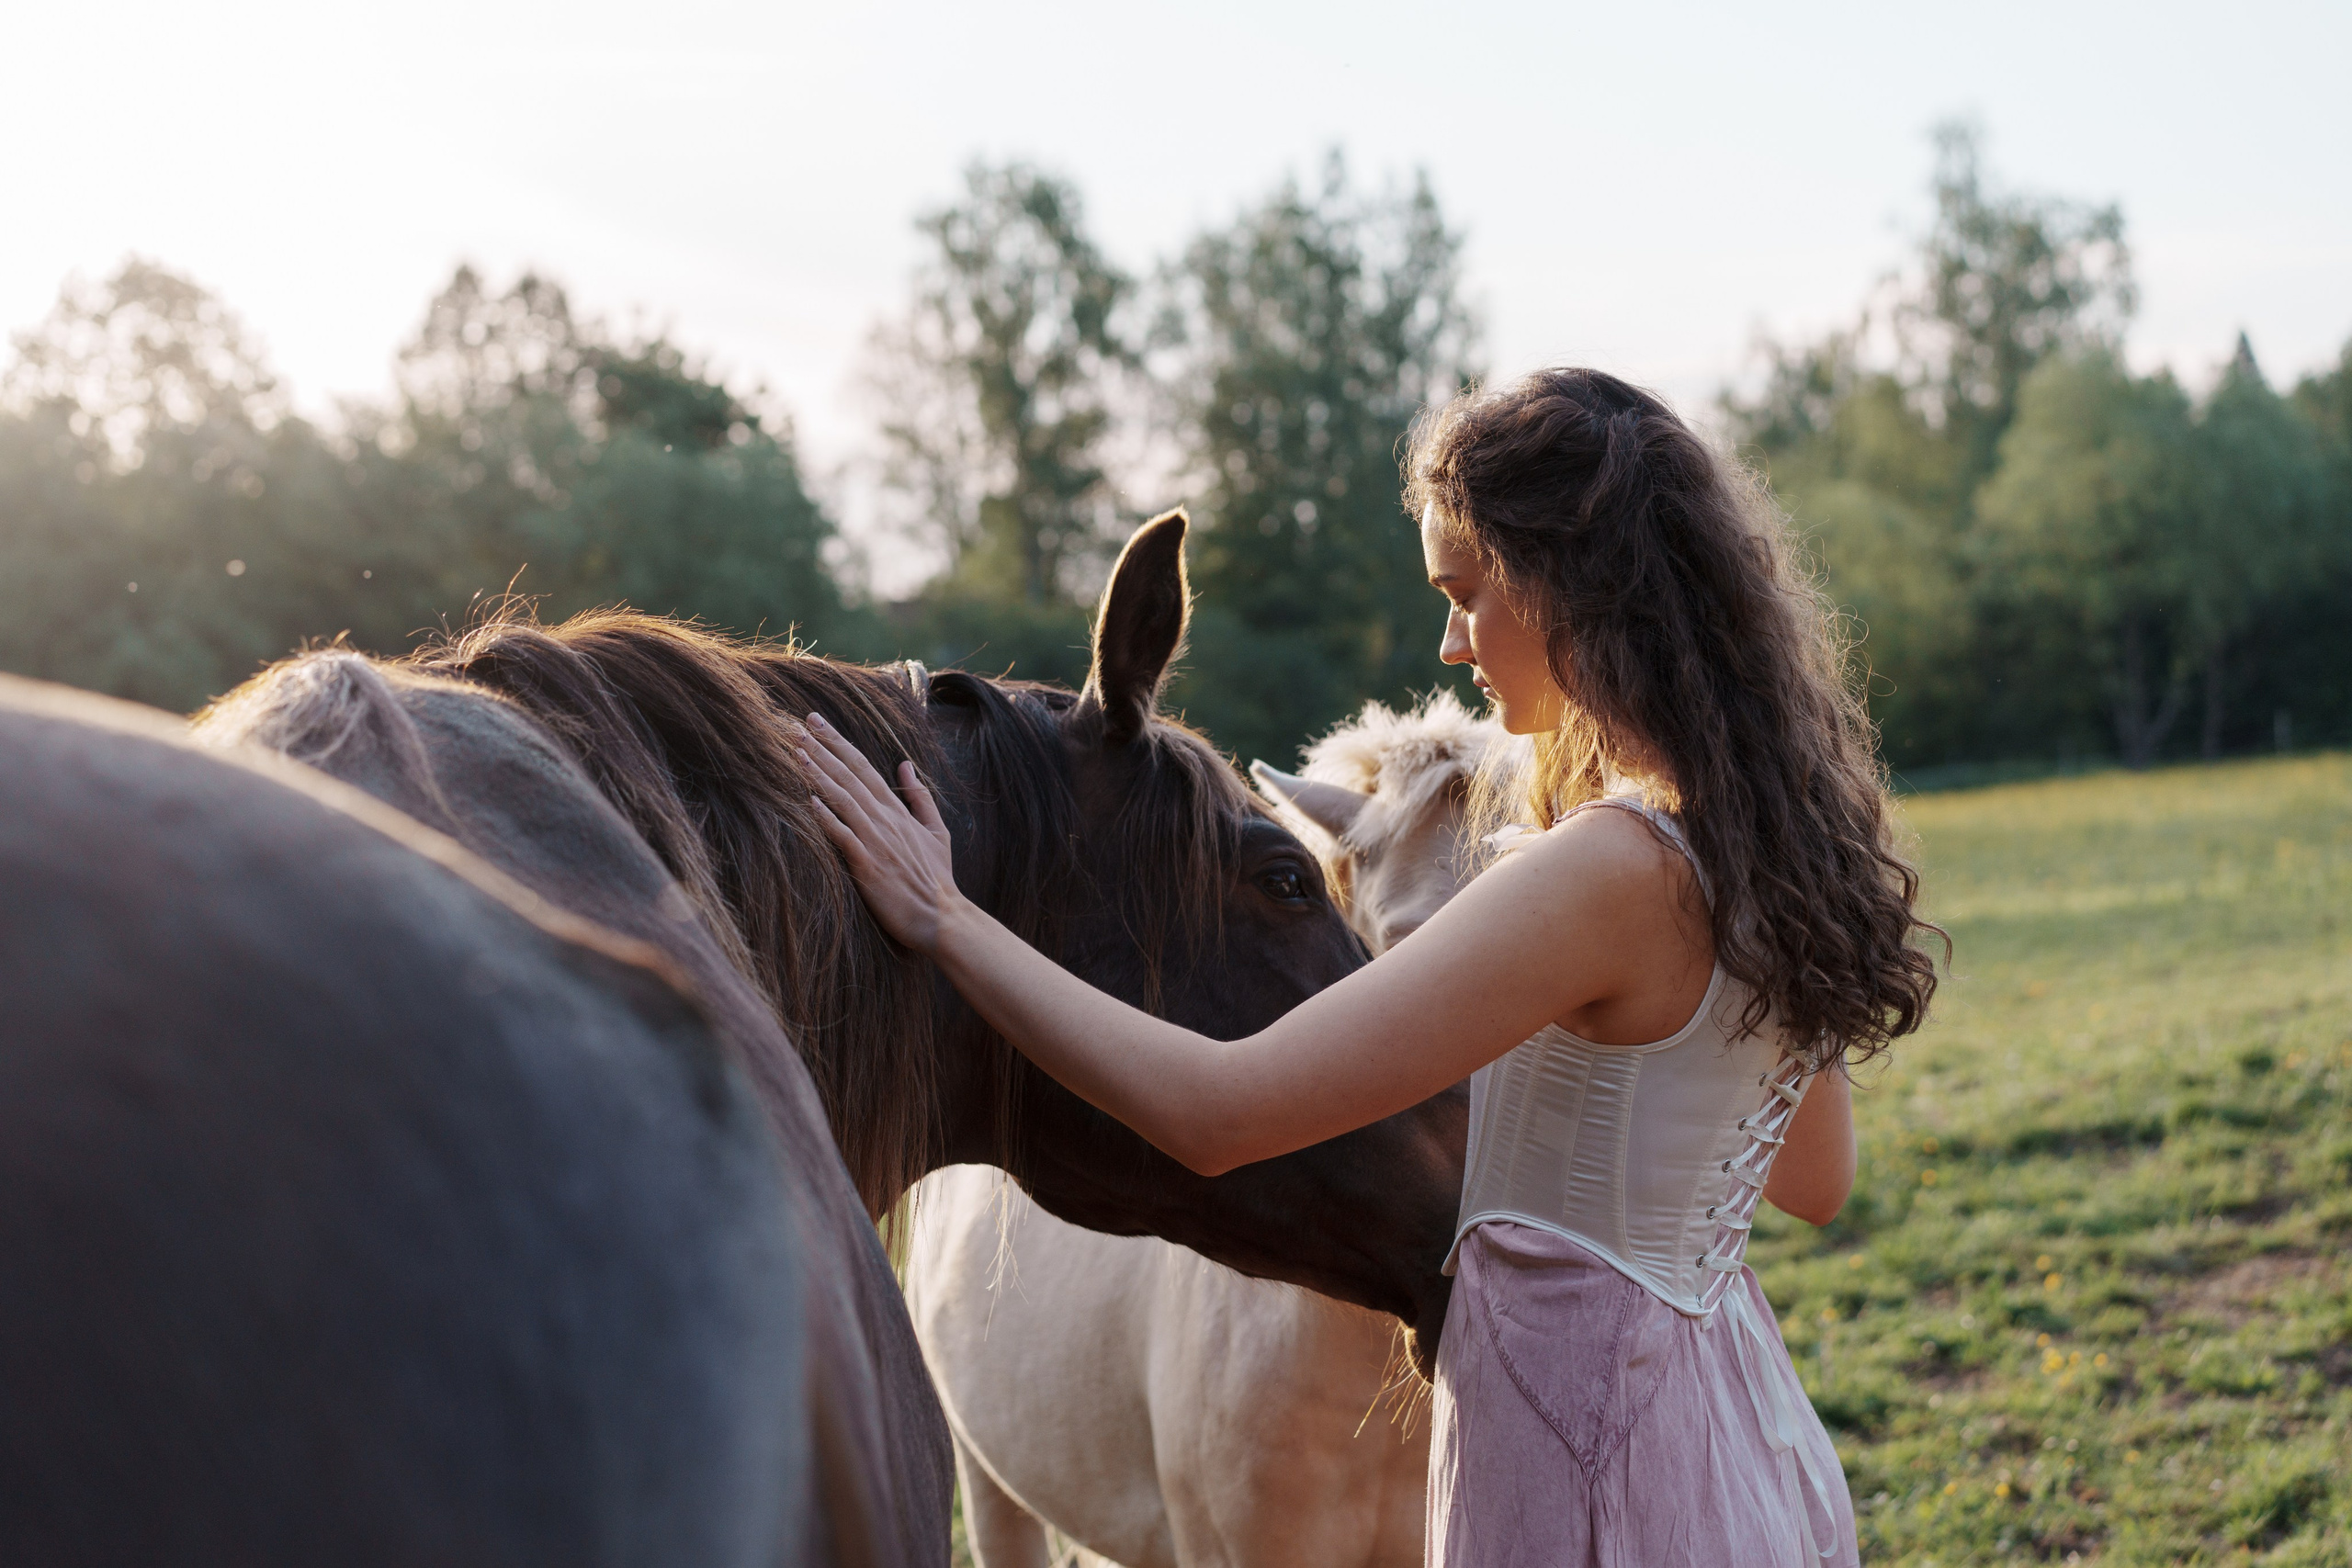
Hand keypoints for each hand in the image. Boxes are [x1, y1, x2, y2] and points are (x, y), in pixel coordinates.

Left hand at [800, 713, 960, 952]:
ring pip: (843, 800)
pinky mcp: (868, 866)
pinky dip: (826, 818)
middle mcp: (885, 819)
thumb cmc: (937, 878)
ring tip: (796, 753)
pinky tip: (809, 801)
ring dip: (819, 775)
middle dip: (822, 749)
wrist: (942, 917)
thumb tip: (906, 764)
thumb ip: (920, 796)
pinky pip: (843, 837)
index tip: (816, 722)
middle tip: (796, 726)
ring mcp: (876, 841)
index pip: (864, 767)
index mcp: (897, 810)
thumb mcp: (937, 831)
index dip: (839, 743)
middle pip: (849, 776)